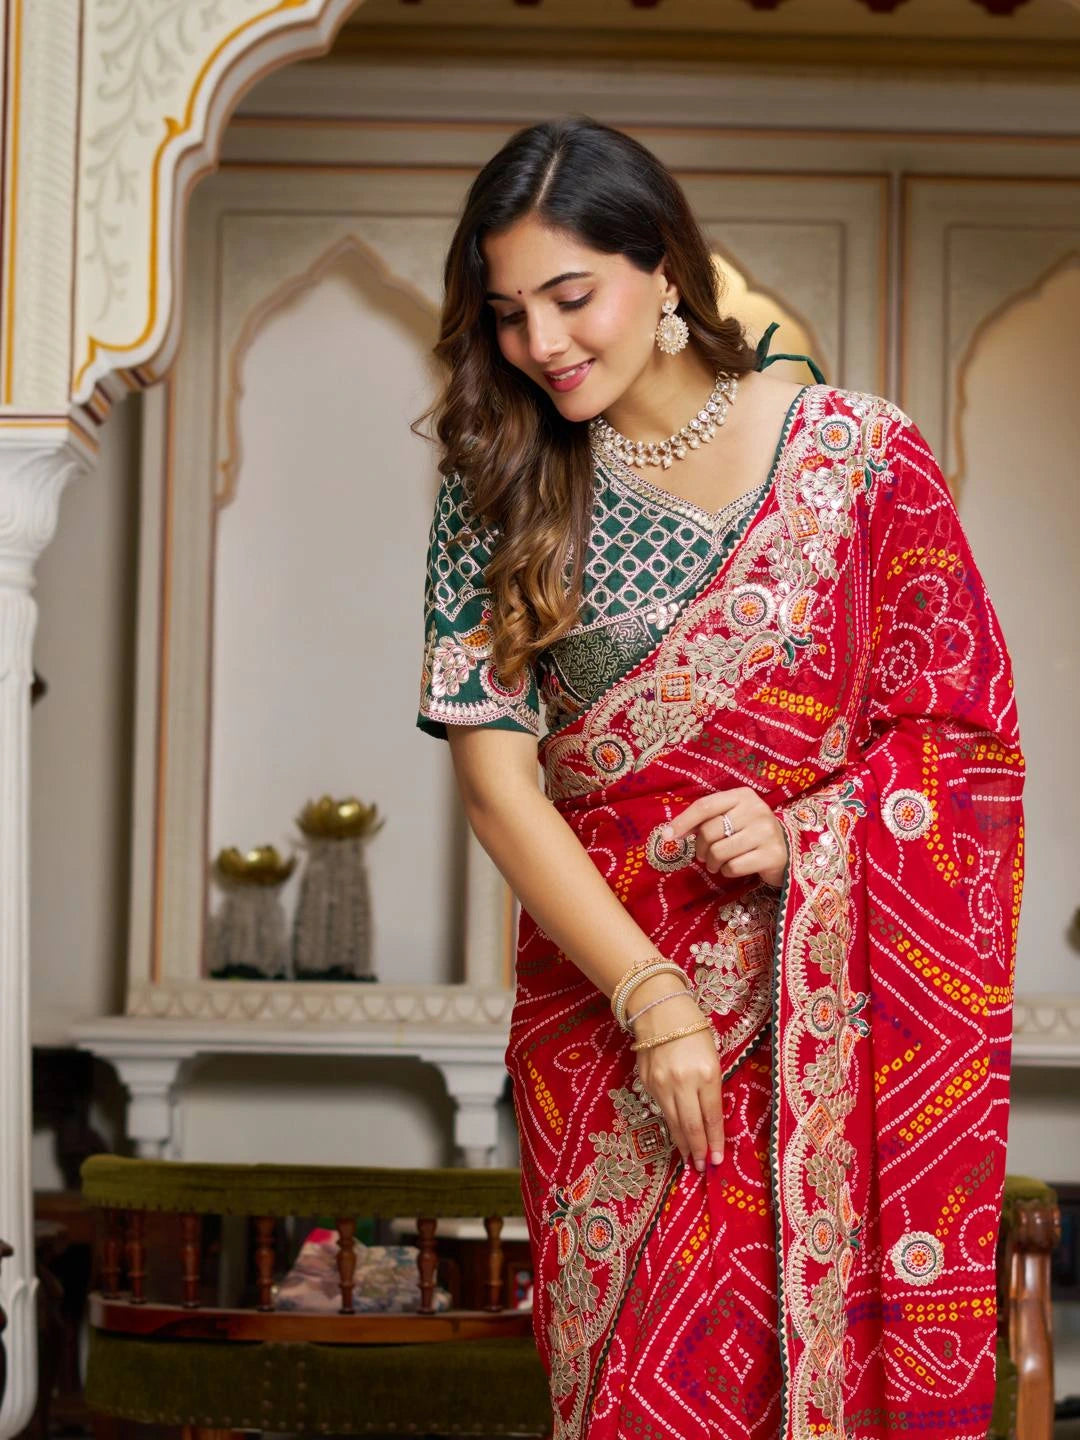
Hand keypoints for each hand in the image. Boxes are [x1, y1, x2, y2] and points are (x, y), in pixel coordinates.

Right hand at [627, 975, 723, 1172]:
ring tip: (689, 1159)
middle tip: (703, 1167)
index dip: (715, 1140)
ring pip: (673, 1122)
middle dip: (698, 1149)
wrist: (659, 1009)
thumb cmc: (694, 1029)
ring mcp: (661, 1084)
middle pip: (691, 1125)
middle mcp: (683, 1082)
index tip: (718, 1159)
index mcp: (706, 1073)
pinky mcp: (646, 1083)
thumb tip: (709, 1117)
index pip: (712, 1116)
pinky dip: (670, 1124)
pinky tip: (675, 1133)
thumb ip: (711, 1086)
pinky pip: (661, 1109)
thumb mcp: (712, 1056)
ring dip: (682, 1143)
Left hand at [662, 787, 788, 888]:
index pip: (705, 805)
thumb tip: (670, 832)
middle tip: (705, 856)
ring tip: (719, 864)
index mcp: (743, 795)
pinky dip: (727, 872)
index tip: (667, 836)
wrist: (787, 852)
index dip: (683, 821)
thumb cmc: (751, 834)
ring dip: (713, 863)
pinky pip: (733, 867)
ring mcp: (766, 832)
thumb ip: (706, 820)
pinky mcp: (772, 855)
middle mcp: (757, 810)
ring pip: (719, 851)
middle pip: (709, 831)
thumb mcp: (732, 818)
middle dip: (701, 849)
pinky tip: (734, 868)